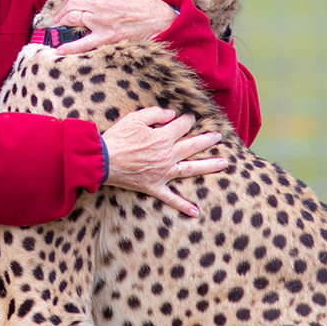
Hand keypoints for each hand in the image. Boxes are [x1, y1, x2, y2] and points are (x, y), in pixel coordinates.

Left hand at [51, 0, 176, 54]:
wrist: (156, 18)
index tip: (66, 3)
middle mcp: (97, 4)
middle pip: (70, 4)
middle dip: (61, 10)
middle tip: (59, 15)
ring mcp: (99, 21)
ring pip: (72, 19)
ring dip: (61, 22)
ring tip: (58, 25)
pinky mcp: (104, 36)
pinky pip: (83, 43)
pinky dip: (70, 47)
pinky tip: (59, 50)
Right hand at [100, 107, 226, 216]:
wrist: (102, 160)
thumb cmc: (118, 138)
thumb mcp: (135, 118)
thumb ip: (156, 113)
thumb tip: (172, 114)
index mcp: (163, 137)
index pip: (182, 125)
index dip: (187, 119)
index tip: (189, 117)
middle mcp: (167, 155)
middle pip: (193, 145)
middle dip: (207, 139)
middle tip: (218, 136)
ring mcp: (163, 173)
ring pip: (191, 169)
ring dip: (208, 166)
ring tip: (224, 163)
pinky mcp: (154, 186)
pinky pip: (171, 198)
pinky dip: (183, 205)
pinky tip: (196, 212)